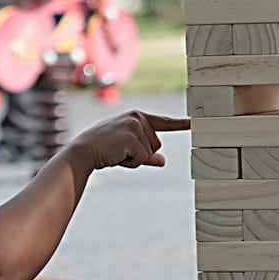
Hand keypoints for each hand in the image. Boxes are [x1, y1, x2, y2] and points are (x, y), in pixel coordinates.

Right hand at [71, 110, 189, 169]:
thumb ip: (147, 154)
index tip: (196, 122)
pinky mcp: (131, 138)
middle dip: (140, 154)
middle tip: (119, 150)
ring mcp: (134, 126)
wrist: (82, 152)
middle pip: (156, 145)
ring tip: (116, 152)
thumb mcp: (128, 151)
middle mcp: (138, 118)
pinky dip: (131, 163)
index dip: (181, 123)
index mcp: (137, 116)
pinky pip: (143, 158)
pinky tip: (117, 155)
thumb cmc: (104, 150)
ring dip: (135, 159)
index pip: (164, 122)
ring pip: (150, 152)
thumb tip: (162, 161)